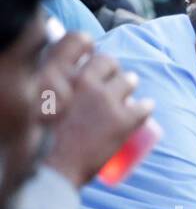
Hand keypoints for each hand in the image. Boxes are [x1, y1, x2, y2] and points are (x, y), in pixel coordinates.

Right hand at [42, 43, 151, 186]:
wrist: (54, 167)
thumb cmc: (39, 137)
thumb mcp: (36, 100)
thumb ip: (47, 87)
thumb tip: (55, 84)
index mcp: (57, 71)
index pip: (78, 41)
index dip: (88, 47)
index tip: (90, 55)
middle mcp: (83, 79)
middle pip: (106, 61)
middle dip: (111, 67)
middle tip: (113, 76)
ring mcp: (106, 99)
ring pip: (127, 80)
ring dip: (129, 81)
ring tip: (130, 86)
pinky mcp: (124, 120)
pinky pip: (143, 106)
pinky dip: (146, 106)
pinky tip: (147, 106)